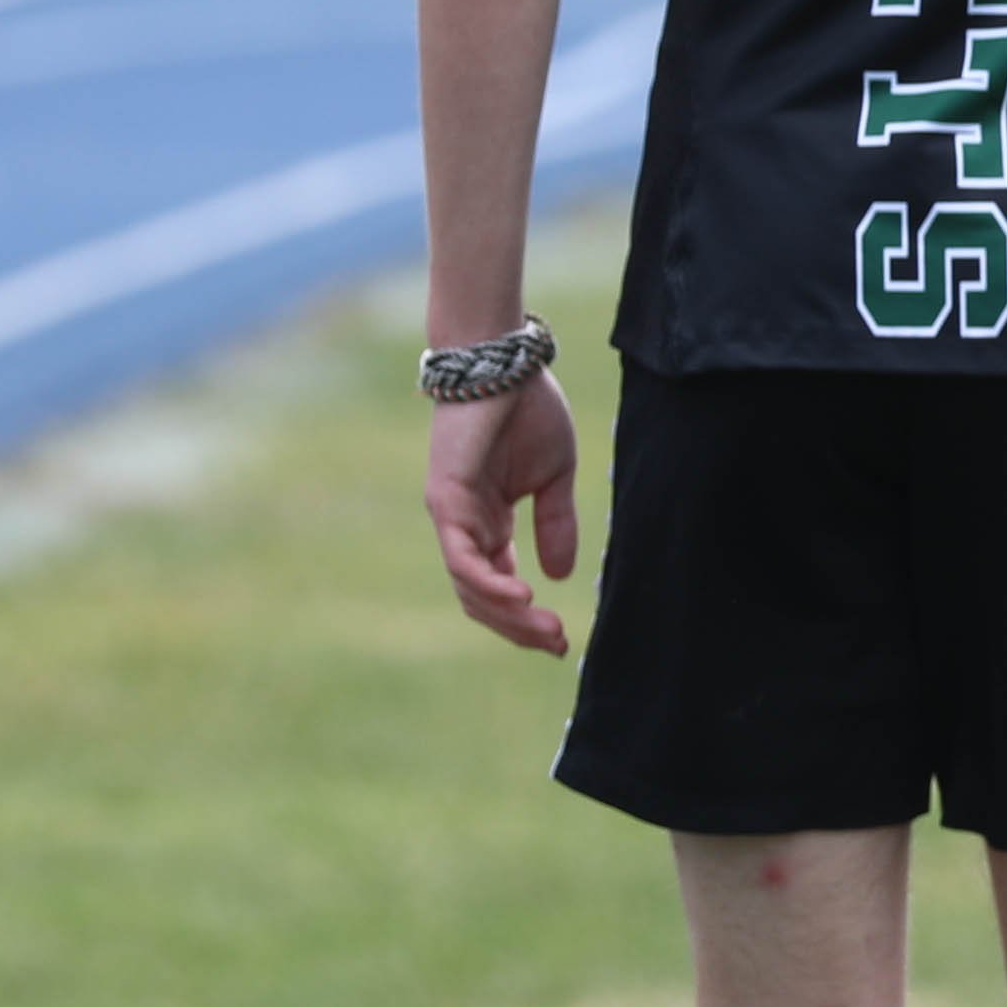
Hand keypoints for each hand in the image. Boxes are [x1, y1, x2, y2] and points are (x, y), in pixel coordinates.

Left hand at [429, 374, 583, 653]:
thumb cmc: (528, 409)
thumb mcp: (555, 477)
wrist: (503, 362)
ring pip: (470, 588)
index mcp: (489, 524)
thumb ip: (556, 524)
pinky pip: (462, 557)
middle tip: (558, 645)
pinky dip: (488, 583)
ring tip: (546, 628)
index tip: (562, 641)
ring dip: (507, 616)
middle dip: (520, 629)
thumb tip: (560, 576)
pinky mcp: (445, 501)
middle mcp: (464, 527)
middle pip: (482, 600)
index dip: (528, 619)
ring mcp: (451, 517)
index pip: (500, 587)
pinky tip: (523, 597)